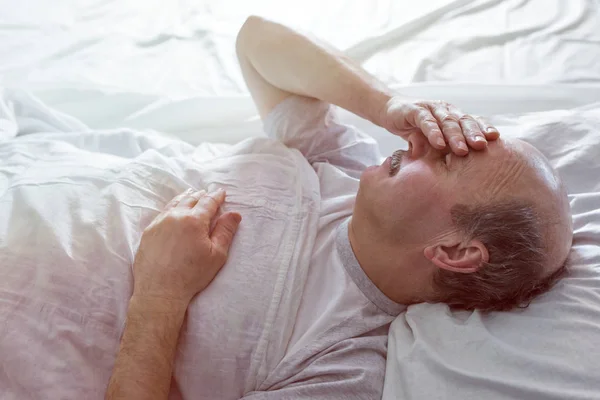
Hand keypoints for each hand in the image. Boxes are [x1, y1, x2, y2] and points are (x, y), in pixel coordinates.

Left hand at [132, 188, 241, 304]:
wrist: (159, 290)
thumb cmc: (191, 275)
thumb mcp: (216, 255)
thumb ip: (225, 231)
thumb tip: (234, 213)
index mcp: (194, 220)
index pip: (208, 202)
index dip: (216, 196)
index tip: (222, 192)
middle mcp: (175, 216)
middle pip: (190, 199)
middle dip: (201, 195)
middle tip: (207, 193)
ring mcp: (159, 223)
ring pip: (174, 203)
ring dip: (185, 197)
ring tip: (190, 194)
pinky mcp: (148, 232)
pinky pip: (162, 213)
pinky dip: (171, 207)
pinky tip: (173, 211)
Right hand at [379, 96, 499, 155]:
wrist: (390, 111)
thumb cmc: (414, 127)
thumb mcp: (431, 140)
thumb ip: (442, 150)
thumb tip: (455, 171)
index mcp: (453, 116)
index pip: (472, 120)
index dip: (483, 128)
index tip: (495, 140)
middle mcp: (445, 110)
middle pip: (463, 121)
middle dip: (473, 134)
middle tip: (482, 147)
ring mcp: (431, 108)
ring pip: (447, 121)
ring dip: (455, 136)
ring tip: (462, 151)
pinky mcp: (414, 110)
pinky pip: (426, 121)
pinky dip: (433, 132)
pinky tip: (439, 143)